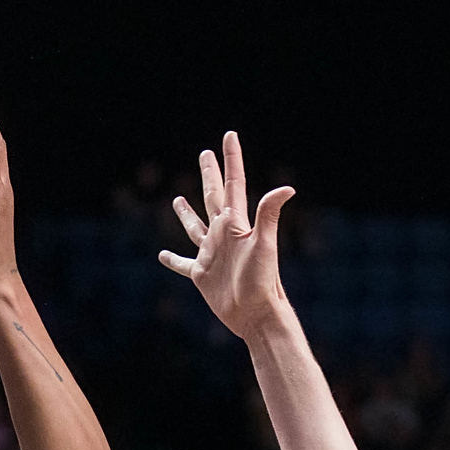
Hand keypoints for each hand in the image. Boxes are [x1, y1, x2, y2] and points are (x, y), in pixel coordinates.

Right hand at [158, 132, 294, 340]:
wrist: (256, 313)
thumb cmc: (263, 280)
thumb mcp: (264, 244)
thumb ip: (269, 214)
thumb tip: (287, 188)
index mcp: (237, 223)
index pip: (233, 184)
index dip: (231, 159)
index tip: (229, 135)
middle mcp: (223, 234)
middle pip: (214, 197)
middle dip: (210, 174)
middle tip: (205, 154)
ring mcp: (211, 254)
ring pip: (195, 227)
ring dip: (187, 213)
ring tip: (178, 199)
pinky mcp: (202, 274)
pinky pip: (184, 264)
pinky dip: (173, 260)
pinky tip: (163, 256)